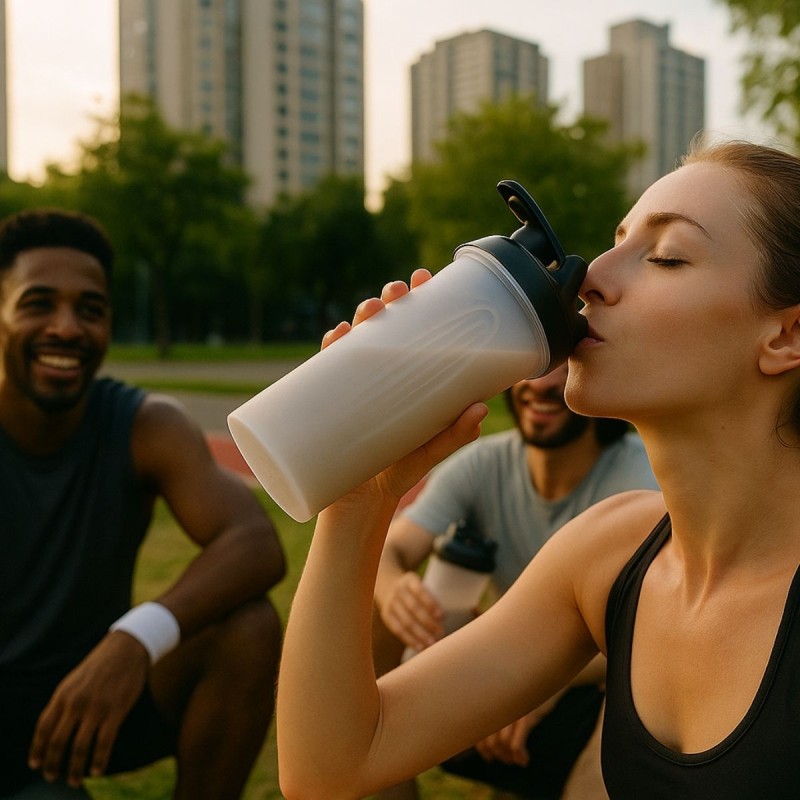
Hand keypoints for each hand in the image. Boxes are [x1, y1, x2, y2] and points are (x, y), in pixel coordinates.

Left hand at [28, 632, 149, 787]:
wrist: (127, 647)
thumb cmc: (101, 664)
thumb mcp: (75, 680)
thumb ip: (64, 702)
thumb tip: (53, 728)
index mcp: (63, 694)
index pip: (43, 728)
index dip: (37, 750)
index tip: (35, 765)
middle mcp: (76, 703)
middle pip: (57, 742)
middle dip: (52, 764)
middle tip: (52, 777)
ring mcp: (96, 708)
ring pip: (79, 748)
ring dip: (75, 769)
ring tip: (75, 781)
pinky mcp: (116, 711)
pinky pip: (103, 744)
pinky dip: (99, 761)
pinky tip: (98, 770)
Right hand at [322, 270, 487, 504]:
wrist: (361, 501)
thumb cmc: (401, 471)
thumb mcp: (431, 451)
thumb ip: (454, 434)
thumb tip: (480, 408)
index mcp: (410, 376)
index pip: (417, 328)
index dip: (421, 299)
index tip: (425, 277)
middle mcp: (383, 373)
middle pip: (387, 325)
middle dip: (391, 301)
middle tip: (398, 292)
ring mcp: (356, 383)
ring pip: (358, 338)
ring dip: (363, 317)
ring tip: (371, 310)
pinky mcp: (331, 398)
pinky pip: (328, 366)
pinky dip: (332, 348)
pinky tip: (337, 337)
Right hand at [381, 571, 443, 651]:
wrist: (387, 585)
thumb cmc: (413, 590)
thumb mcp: (419, 585)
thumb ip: (429, 600)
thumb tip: (442, 621)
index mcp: (409, 580)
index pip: (420, 591)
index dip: (431, 603)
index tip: (442, 616)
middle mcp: (398, 590)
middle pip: (413, 608)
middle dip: (428, 622)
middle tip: (440, 633)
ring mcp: (390, 603)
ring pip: (406, 621)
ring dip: (420, 634)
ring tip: (432, 643)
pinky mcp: (386, 615)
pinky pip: (398, 630)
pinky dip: (410, 640)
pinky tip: (420, 647)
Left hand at [474, 700, 559, 766]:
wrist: (544, 679)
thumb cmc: (522, 693)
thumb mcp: (506, 704)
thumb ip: (494, 718)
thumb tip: (487, 747)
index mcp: (488, 704)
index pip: (478, 732)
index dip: (483, 750)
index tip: (489, 757)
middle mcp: (496, 706)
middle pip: (491, 741)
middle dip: (499, 754)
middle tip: (508, 759)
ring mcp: (511, 711)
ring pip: (503, 744)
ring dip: (510, 757)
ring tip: (517, 760)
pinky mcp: (526, 716)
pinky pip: (516, 744)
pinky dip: (519, 755)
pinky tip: (524, 760)